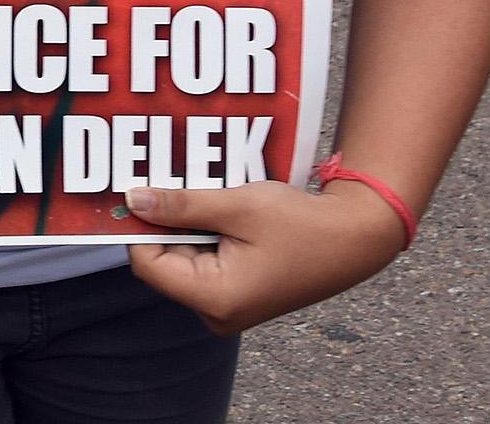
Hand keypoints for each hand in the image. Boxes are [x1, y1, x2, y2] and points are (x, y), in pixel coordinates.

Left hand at [126, 179, 407, 334]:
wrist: (355, 237)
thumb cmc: (301, 224)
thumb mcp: (236, 207)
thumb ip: (181, 206)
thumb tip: (134, 200)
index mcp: (215, 298)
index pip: (147, 262)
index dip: (139, 226)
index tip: (134, 187)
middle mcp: (217, 311)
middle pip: (162, 260)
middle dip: (163, 221)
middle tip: (165, 179)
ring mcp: (228, 305)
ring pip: (182, 256)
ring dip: (185, 222)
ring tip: (198, 190)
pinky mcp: (238, 292)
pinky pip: (203, 259)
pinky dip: (203, 231)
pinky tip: (214, 205)